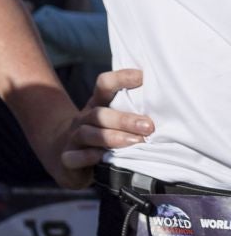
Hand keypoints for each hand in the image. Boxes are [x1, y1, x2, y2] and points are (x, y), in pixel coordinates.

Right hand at [44, 68, 153, 187]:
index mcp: (97, 105)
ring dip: (112, 137)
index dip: (121, 78)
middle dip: (125, 119)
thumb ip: (134, 112)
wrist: (61, 150)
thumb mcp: (113, 120)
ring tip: (134, 143)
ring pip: (87, 133)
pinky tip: (100, 156)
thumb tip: (174, 108)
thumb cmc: (101, 134)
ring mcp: (73, 138)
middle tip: (149, 126)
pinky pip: (73, 156)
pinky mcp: (67, 158)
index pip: (104, 85)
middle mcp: (83, 119)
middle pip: (99, 113)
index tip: (144, 77)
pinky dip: (86, 156)